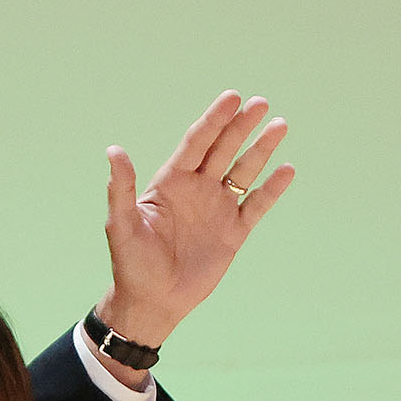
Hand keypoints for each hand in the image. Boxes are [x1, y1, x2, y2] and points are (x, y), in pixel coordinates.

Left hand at [95, 91, 298, 352]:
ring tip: (280, 124)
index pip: (196, 143)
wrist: (152, 302)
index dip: (213, 120)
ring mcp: (217, 209)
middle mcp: (197, 190)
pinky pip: (257, 205)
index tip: (231, 98)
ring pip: (244, 172)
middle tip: (260, 103)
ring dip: (261, 149)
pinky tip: (287, 169)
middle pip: (223, 150)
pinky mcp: (234, 232)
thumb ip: (121, 188)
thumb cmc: (131, 264)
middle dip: (241, 126)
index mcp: (171, 183)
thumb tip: (114, 150)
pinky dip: (272, 189)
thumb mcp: (122, 225)